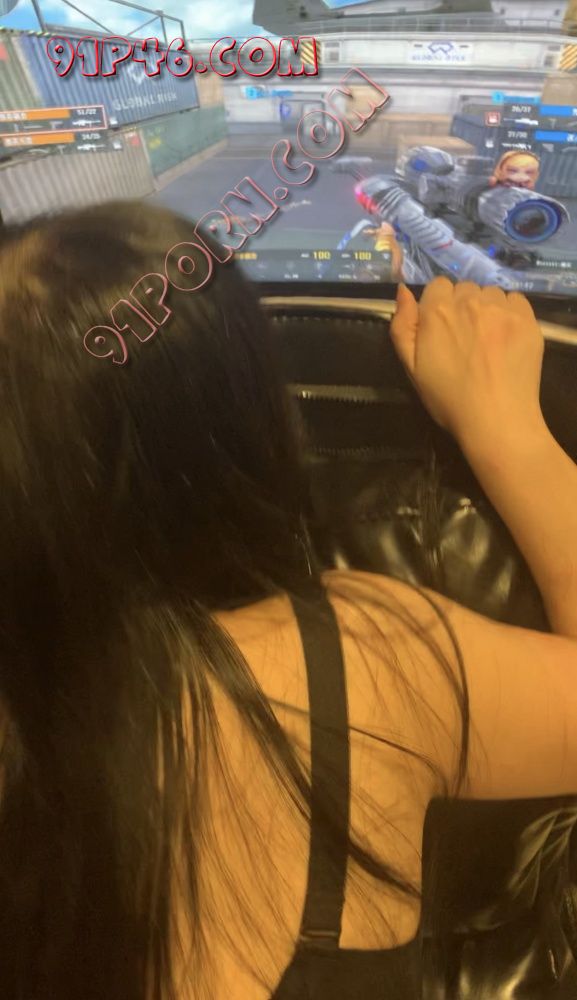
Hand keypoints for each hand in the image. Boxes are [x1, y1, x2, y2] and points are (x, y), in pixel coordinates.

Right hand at [390, 278, 544, 447]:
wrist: (496, 420)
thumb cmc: (449, 399)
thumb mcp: (411, 368)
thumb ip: (402, 326)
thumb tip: (402, 290)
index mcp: (437, 311)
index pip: (437, 286)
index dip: (438, 306)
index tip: (442, 329)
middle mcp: (470, 301)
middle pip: (464, 288)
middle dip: (462, 306)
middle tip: (465, 339)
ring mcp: (501, 309)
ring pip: (490, 293)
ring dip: (486, 308)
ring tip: (487, 340)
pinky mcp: (527, 319)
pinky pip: (515, 299)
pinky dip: (509, 312)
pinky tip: (506, 338)